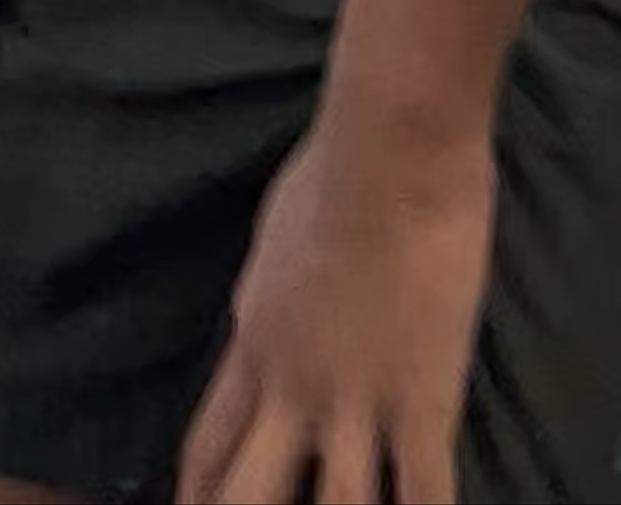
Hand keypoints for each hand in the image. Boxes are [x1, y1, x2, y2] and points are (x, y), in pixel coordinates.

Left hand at [179, 104, 494, 504]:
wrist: (389, 150)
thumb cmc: (333, 168)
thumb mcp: (273, 239)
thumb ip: (267, 293)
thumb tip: (260, 308)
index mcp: (254, 344)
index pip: (208, 445)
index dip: (195, 494)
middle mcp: (293, 390)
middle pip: (245, 496)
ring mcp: (355, 403)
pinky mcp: (421, 402)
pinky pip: (425, 493)